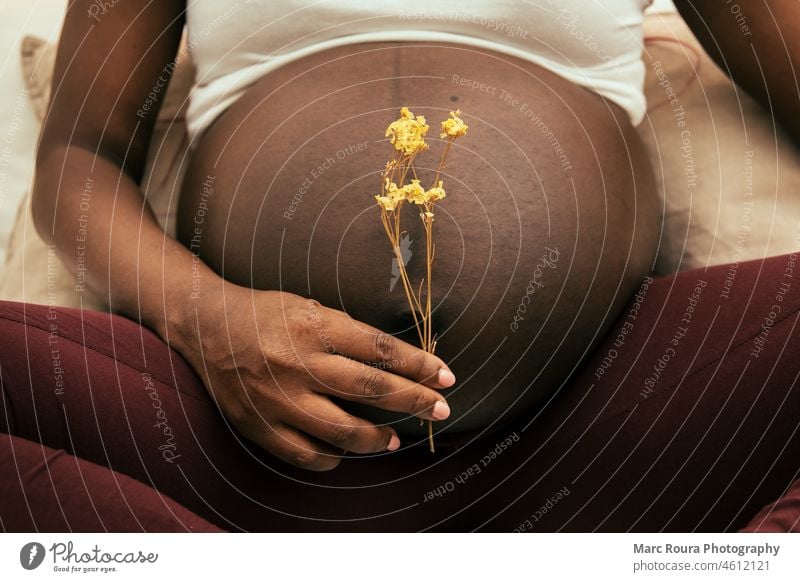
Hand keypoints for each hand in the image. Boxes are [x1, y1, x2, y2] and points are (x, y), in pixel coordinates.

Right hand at [179, 284, 455, 470]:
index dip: (419, 365)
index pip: (381, 350)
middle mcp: (300, 364)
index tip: (445, 377)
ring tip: (394, 440)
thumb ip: (350, 334)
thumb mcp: (311, 308)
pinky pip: (306, 454)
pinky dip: (332, 458)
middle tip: (441, 410)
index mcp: (315, 328)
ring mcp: (279, 399)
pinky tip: (344, 452)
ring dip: (377, 439)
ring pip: (342, 431)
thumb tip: (397, 363)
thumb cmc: (267, 314)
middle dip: (414, 401)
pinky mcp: (260, 425)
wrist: (207, 326)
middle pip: (371, 389)